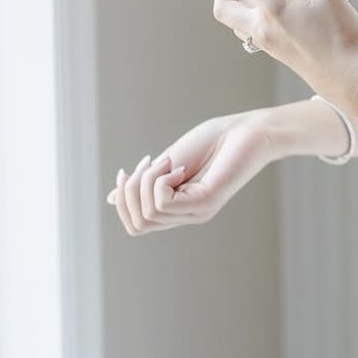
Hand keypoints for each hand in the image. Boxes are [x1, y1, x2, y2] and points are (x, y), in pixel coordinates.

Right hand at [105, 110, 271, 234]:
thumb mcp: (167, 163)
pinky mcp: (206, 203)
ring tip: (168, 160)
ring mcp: (197, 212)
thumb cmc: (213, 142)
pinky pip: (163, 204)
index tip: (129, 169)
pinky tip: (178, 167)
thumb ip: (143, 182)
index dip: (123, 199)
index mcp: (177, 209)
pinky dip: (160, 181)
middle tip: (149, 162)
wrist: (249, 130)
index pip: (136, 226)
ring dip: (147, 180)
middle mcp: (186, 216)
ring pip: (147, 214)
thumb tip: (109, 198)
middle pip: (136, 225)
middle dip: (130, 192)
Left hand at [213, 0, 357, 105]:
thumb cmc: (342, 40)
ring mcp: (267, 43)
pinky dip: (253, 14)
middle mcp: (261, 27)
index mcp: (271, 8)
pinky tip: (277, 6)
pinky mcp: (277, 52)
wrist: (351, 80)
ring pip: (234, 19)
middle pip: (223, 2)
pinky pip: (251, 31)